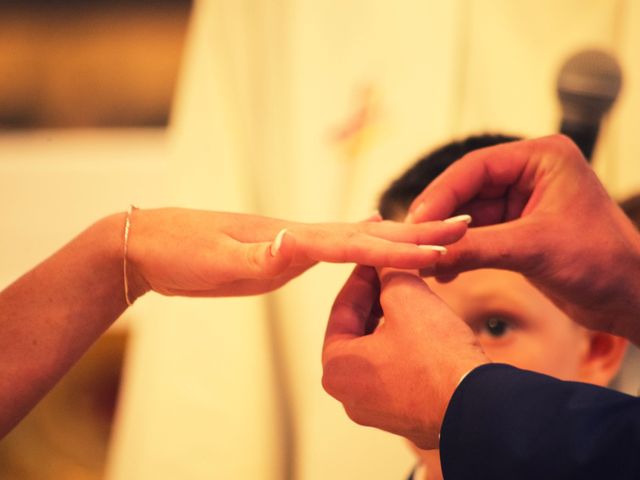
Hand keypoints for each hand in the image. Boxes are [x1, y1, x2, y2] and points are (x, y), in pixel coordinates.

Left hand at [126, 208, 468, 298]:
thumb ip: (256, 255)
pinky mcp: (286, 252)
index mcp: (292, 238)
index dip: (399, 248)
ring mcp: (295, 241)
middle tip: (464, 225)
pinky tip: (375, 244)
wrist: (150, 242)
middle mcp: (301, 234)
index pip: (356, 243)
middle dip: (416, 232)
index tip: (441, 246)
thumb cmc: (180, 251)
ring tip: (437, 234)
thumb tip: (293, 241)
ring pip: (359, 237)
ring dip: (400, 236)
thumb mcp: (215, 260)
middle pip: (368, 231)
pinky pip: (340, 248)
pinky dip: (369, 245)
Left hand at [321, 265, 487, 448]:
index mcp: (337, 369)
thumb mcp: (407, 297)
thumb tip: (384, 256)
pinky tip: (427, 329)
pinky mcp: (405, 417)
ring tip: (413, 296)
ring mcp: (377, 411)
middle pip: (358, 331)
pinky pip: (397, 372)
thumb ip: (388, 271)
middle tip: (393, 273)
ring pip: (379, 352)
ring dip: (392, 322)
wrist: (481, 407)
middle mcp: (349, 396)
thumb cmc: (437, 356)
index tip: (377, 258)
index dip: (363, 277)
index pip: (343, 309)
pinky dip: (407, 348)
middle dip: (377, 299)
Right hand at [409, 135, 639, 343]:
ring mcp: (523, 202)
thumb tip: (425, 254)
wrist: (631, 298)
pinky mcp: (518, 229)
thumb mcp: (533, 250)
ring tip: (425, 262)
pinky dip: (461, 251)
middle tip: (411, 240)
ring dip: (447, 238)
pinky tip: (445, 270)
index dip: (441, 193)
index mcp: (542, 158)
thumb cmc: (602, 263)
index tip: (416, 220)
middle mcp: (530, 175)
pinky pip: (478, 235)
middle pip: (467, 190)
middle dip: (440, 218)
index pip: (476, 167)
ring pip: (468, 215)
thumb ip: (476, 248)